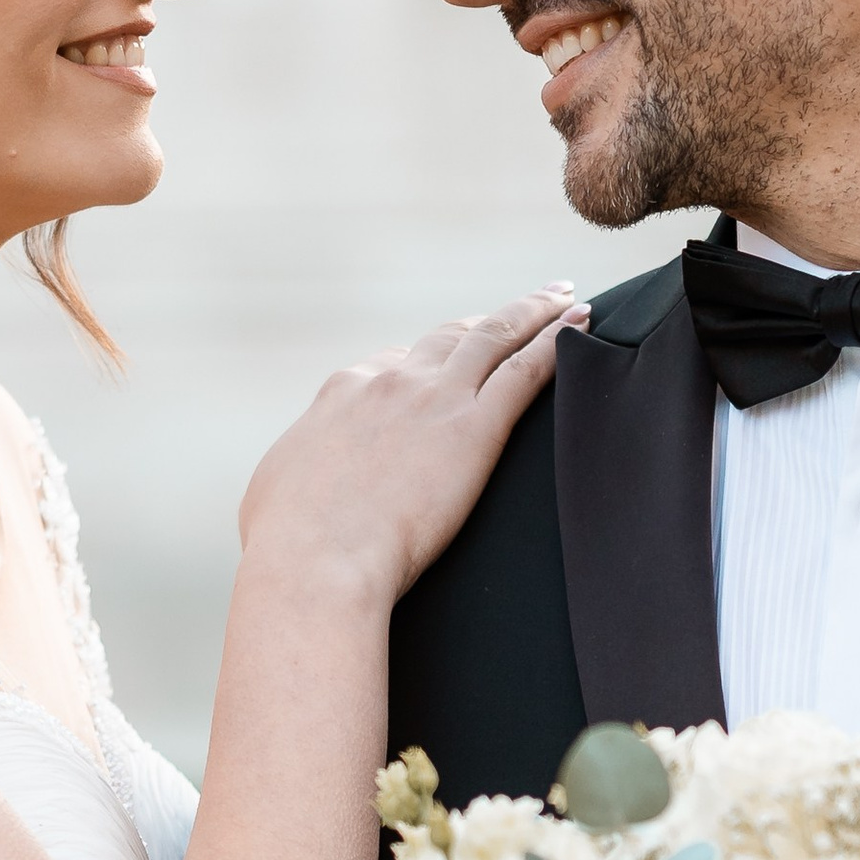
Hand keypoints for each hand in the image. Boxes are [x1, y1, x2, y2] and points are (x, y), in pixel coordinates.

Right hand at [236, 287, 582, 606]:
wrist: (316, 561)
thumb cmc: (286, 546)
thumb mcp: (276, 494)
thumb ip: (300, 474)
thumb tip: (297, 488)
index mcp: (341, 394)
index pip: (390, 366)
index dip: (423, 365)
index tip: (446, 369)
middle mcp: (388, 381)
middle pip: (448, 338)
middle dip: (486, 321)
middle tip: (521, 309)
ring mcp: (434, 398)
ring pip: (494, 337)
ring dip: (533, 312)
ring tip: (564, 298)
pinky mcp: (475, 426)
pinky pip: (526, 371)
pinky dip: (557, 340)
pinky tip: (582, 322)